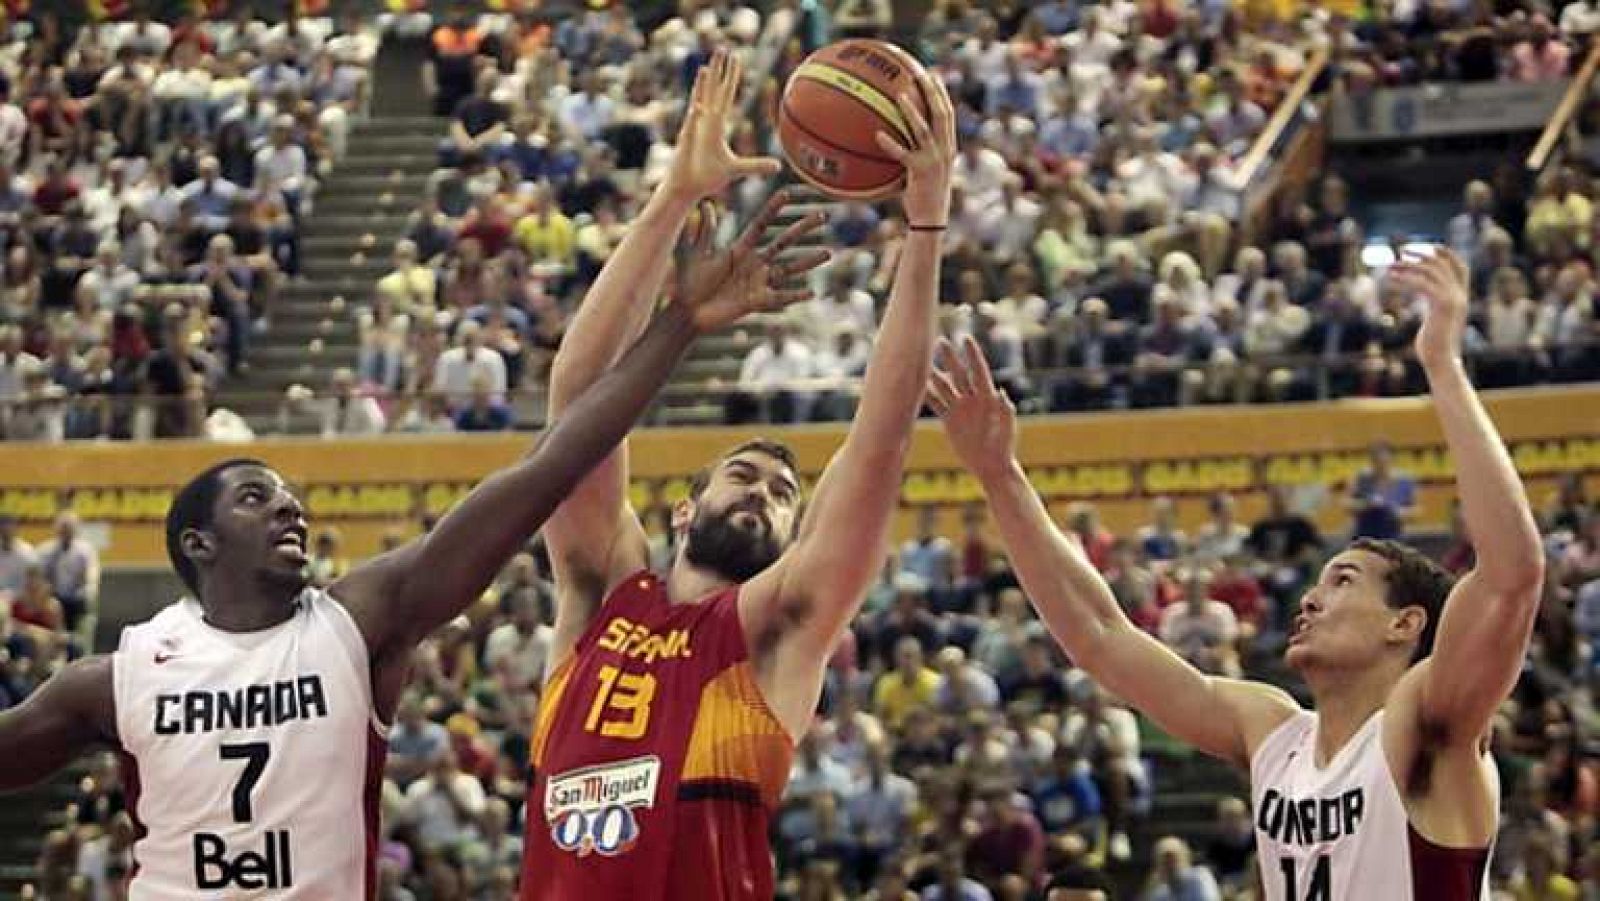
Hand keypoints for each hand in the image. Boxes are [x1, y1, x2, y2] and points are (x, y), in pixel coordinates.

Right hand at [664, 49, 779, 200]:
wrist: (686, 188)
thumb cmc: (706, 178)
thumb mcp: (737, 170)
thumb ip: (756, 166)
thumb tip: (778, 167)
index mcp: (715, 126)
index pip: (725, 96)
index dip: (730, 78)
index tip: (735, 59)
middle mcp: (704, 123)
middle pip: (712, 91)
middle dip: (718, 71)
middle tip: (722, 49)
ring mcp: (694, 131)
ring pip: (700, 103)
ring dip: (703, 87)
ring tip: (707, 68)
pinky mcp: (687, 144)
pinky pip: (692, 128)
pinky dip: (695, 118)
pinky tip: (699, 107)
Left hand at [671, 190, 829, 332]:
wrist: (687, 312)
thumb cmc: (690, 284)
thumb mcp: (697, 254)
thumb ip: (704, 230)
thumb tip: (705, 204)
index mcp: (741, 249)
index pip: (762, 225)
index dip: (774, 209)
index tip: (787, 193)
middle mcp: (754, 264)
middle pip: (784, 242)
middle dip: (803, 229)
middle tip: (822, 216)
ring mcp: (758, 282)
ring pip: (789, 269)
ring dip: (808, 262)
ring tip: (827, 253)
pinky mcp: (756, 301)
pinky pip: (779, 298)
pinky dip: (795, 296)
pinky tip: (811, 292)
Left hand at [874, 65, 956, 226]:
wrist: (931, 218)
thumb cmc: (924, 193)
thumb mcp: (925, 168)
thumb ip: (918, 150)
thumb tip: (896, 134)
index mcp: (948, 146)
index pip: (948, 113)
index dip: (941, 93)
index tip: (932, 74)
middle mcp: (945, 150)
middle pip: (942, 114)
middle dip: (932, 92)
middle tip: (921, 74)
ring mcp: (934, 160)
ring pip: (924, 130)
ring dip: (912, 112)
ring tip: (899, 96)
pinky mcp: (920, 172)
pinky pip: (903, 155)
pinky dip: (891, 144)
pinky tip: (877, 135)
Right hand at [926, 336, 1015, 479]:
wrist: (991, 465)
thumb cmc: (1005, 446)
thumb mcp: (1008, 428)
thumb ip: (1005, 410)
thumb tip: (1001, 393)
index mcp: (987, 398)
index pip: (978, 371)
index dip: (972, 354)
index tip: (965, 338)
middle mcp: (972, 400)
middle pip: (959, 374)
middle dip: (950, 358)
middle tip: (940, 341)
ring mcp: (960, 409)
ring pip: (945, 387)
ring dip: (934, 374)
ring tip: (923, 361)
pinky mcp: (950, 421)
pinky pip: (937, 405)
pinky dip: (927, 396)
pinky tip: (917, 387)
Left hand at [1386, 247, 1468, 369]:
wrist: (1441, 361)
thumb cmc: (1434, 346)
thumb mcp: (1435, 321)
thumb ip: (1433, 306)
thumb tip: (1422, 298)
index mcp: (1461, 298)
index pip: (1460, 267)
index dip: (1446, 254)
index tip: (1428, 247)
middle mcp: (1460, 295)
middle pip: (1442, 264)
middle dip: (1421, 255)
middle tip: (1400, 252)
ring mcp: (1454, 299)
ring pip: (1430, 270)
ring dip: (1408, 265)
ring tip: (1390, 266)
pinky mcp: (1442, 305)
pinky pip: (1422, 283)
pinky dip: (1405, 278)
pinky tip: (1391, 279)